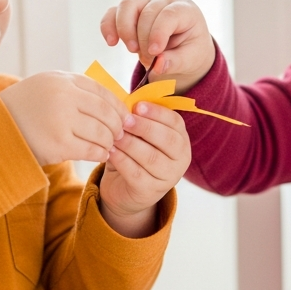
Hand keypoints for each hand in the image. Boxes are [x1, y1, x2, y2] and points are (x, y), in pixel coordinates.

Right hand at [0, 72, 125, 164]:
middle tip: (121, 134)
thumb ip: (76, 89)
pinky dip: (101, 153)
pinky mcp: (57, 144)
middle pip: (106, 113)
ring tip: (110, 145)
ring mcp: (61, 121)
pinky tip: (102, 154)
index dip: (118, 106)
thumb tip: (113, 101)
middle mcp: (64, 97)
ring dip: (110, 141)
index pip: (103, 92)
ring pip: (101, 133)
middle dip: (118, 126)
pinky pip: (91, 150)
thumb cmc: (27, 107)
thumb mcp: (49, 86)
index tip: (125, 117)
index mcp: (63, 80)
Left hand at [99, 102, 189, 237]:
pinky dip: (122, 159)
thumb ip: (137, 118)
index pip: (175, 122)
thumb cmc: (133, 154)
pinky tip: (110, 151)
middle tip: (124, 120)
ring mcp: (168, 177)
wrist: (124, 189)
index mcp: (181, 139)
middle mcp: (181, 159)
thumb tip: (126, 98)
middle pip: (167, 139)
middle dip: (144, 127)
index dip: (157, 112)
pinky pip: (136, 173)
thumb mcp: (138, 134)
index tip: (137, 106)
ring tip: (114, 134)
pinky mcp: (151, 191)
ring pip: (151, 156)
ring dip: (130, 143)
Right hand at [100, 0, 214, 93]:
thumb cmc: (190, 51)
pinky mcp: (130, 12)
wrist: (183, 50)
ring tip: (132, 50)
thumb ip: (176, 62)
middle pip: (146, 11)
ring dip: (124, 29)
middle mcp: (164, 1)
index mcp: (185, 10)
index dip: (159, 33)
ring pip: (127, 5)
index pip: (168, 15)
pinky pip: (113, 13)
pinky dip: (108, 26)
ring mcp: (145, 3)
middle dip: (143, 38)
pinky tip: (112, 42)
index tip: (155, 52)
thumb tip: (158, 65)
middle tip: (149, 59)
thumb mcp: (191, 60)